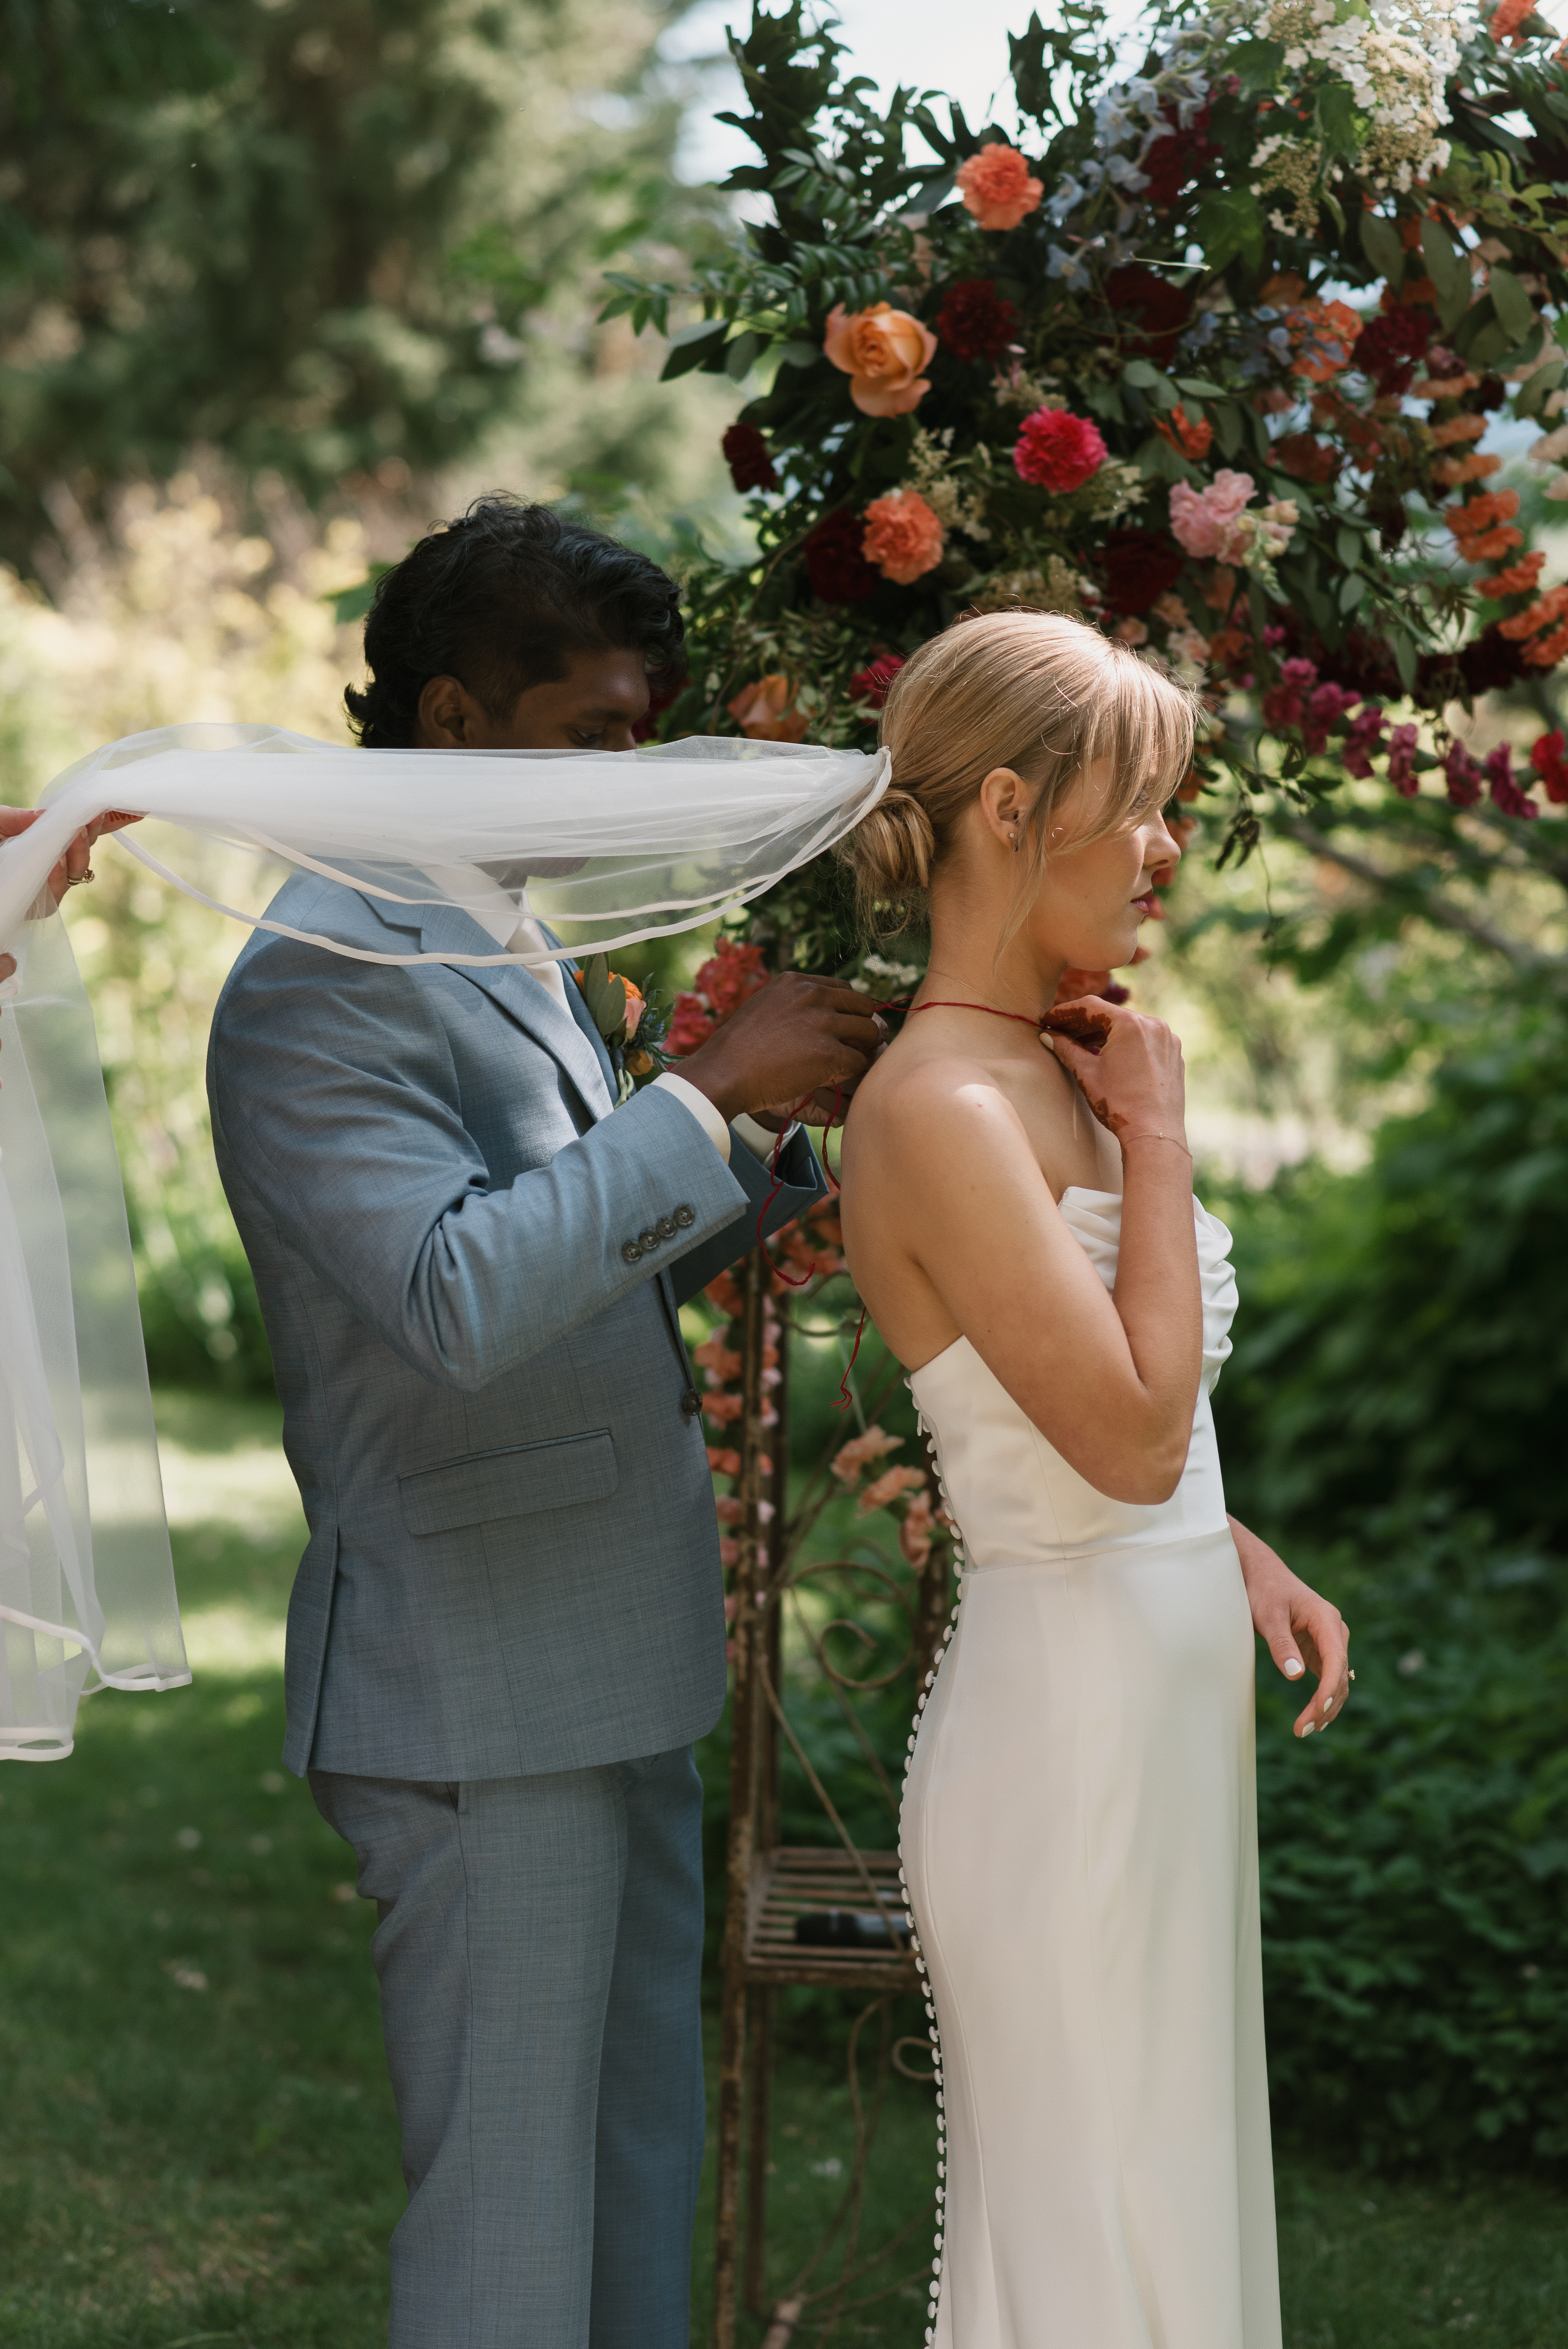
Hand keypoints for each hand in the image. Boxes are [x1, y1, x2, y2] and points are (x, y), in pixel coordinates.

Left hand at [0, 804, 140, 905]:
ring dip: (77, 852)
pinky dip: (57, 876)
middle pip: (86, 844)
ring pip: (79, 868)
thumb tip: (48, 816)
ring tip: (68, 838)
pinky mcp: (43, 905)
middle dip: (91, 831)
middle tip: (92, 816)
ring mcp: (51, 883)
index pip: (84, 827)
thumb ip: (17, 818)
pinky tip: (53, 865)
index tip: (136, 808)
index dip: (111, 818)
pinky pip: (59, 891)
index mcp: (46, 835)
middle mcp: (54, 859)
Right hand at [679, 972, 886, 1125]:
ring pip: (870, 1032)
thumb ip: (792, 1006)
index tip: (840, 1030)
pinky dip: (851, 1074)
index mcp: (795, 981)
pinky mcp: (829, 1052)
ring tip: (843, 1067)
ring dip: (862, 1051)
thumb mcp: (764, 1008)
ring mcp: (823, 1022)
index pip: (843, 990)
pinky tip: (832, 1080)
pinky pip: (859, 1061)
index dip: (847, 1012)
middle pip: (864, 1006)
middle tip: (851, 1050)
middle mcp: (812, 994)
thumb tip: (821, 1015)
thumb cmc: (737, 1049)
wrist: (723, 1073)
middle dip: (862, 1028)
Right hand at [1040, 996, 1187, 1148]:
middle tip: (1059, 1031)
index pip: (1091, 1007)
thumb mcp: (1087, 1073)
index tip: (1048, 1019)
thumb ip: (1066, 1049)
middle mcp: (1153, 1025)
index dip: (1065, 1012)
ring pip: (1128, 1028)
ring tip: (1080, 1044)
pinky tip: (1108, 1055)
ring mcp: (1167, 1040)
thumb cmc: (1119, 1104)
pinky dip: (1124, 1044)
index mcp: (1131, 1023)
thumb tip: (1048, 1036)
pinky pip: (1144, 1041)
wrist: (1153, 1134)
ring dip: (1103, 1034)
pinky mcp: (1173, 1055)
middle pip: (1110, 1015)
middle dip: (1082, 1023)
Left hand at [1229, 1514, 1350, 1737]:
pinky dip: (1321, 1698)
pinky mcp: (1319, 1649)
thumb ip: (1281, 1644)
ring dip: (1325, 1706)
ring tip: (1306, 1729)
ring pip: (1336, 1680)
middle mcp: (1334, 1631)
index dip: (1329, 1689)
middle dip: (1325, 1705)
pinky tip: (1313, 1717)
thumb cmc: (1263, 1590)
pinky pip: (1327, 1677)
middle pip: (1339, 1675)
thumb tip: (1296, 1677)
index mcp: (1326, 1619)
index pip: (1335, 1660)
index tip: (1317, 1711)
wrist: (1261, 1574)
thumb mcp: (1267, 1615)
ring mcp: (1328, 1641)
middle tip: (1303, 1730)